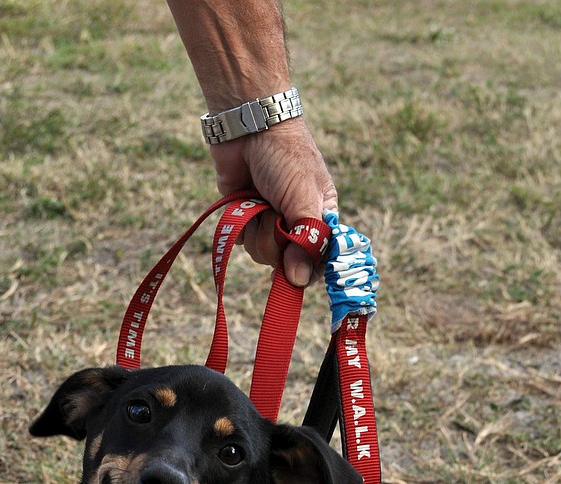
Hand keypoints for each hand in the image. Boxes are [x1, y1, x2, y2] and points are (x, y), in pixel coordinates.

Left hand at [210, 118, 337, 286]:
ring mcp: (268, 222)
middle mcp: (295, 224)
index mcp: (320, 218)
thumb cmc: (285, 156)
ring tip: (259, 202)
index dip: (306, 268)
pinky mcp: (245, 217)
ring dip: (257, 230)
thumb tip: (299, 282)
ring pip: (261, 254)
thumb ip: (305, 241)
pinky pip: (242, 241)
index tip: (296, 269)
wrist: (249, 125)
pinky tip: (244, 200)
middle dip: (275, 241)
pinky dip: (241, 223)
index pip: (318, 260)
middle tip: (274, 214)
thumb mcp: (304, 198)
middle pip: (286, 263)